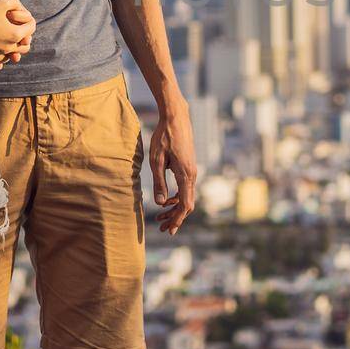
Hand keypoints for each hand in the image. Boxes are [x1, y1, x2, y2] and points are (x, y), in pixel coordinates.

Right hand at [0, 0, 34, 68]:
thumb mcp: (2, 2)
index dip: (29, 21)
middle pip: (26, 46)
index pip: (32, 28)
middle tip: (19, 30)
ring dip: (14, 48)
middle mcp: (9, 47)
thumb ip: (16, 3)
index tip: (25, 18)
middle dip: (25, 38)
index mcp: (15, 34)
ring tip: (8, 40)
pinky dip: (1, 54)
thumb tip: (22, 8)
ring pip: (13, 55)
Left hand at [149, 99, 196, 234]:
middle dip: (175, 217)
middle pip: (187, 204)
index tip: (170, 230)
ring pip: (186, 197)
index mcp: (185, 175)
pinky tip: (166, 200)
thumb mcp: (156, 161)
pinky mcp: (189, 167)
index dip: (177, 219)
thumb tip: (159, 203)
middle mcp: (192, 175)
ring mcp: (192, 171)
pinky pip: (185, 188)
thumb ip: (159, 182)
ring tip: (160, 217)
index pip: (185, 204)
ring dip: (174, 208)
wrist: (176, 118)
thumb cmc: (164, 137)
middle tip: (162, 228)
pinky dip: (176, 198)